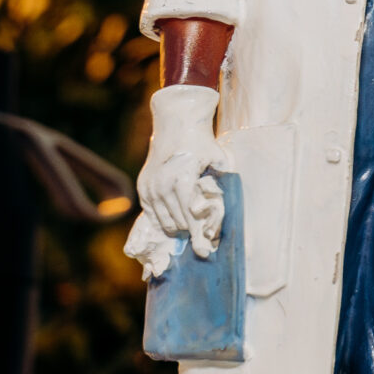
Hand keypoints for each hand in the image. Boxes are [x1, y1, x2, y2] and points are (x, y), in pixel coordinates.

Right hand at [136, 85, 222, 256]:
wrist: (177, 123)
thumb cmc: (202, 142)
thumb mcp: (220, 160)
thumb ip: (224, 181)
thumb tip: (230, 204)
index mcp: (181, 181)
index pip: (191, 217)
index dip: (200, 234)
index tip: (207, 250)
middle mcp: (162, 186)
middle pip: (177, 223)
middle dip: (190, 234)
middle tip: (202, 243)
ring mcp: (150, 187)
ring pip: (163, 221)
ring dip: (177, 228)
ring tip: (190, 232)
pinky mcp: (144, 186)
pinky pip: (152, 212)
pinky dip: (163, 219)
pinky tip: (175, 222)